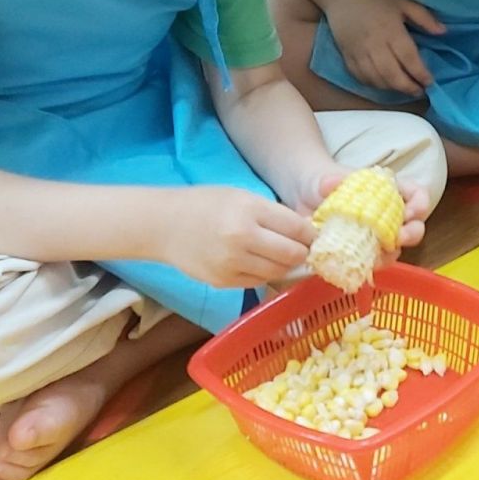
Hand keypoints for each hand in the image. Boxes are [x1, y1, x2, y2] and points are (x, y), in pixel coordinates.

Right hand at [161, 186, 315, 287]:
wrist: (163, 225)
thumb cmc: (207, 205)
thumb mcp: (243, 197)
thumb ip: (274, 214)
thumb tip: (307, 232)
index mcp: (249, 211)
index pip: (297, 228)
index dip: (311, 234)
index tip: (315, 235)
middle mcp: (242, 239)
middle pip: (292, 254)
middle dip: (303, 252)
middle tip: (303, 248)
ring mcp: (231, 264)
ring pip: (278, 271)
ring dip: (286, 265)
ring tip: (283, 255)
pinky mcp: (223, 282)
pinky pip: (259, 281)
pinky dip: (266, 273)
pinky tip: (261, 262)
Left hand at [296, 167, 431, 255]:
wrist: (302, 199)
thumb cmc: (320, 182)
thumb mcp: (323, 178)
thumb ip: (329, 180)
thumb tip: (329, 184)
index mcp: (389, 191)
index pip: (417, 195)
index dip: (420, 205)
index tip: (408, 212)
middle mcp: (388, 214)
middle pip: (414, 226)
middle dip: (411, 234)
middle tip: (398, 238)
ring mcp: (376, 236)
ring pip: (395, 249)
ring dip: (390, 254)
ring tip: (377, 257)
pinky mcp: (361, 253)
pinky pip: (373, 263)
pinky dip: (368, 267)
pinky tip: (358, 266)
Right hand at [323, 0, 444, 96]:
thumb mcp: (403, 1)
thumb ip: (423, 17)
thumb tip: (443, 32)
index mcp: (391, 30)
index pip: (408, 58)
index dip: (420, 73)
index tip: (430, 82)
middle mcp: (374, 44)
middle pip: (392, 74)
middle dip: (407, 87)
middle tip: (419, 90)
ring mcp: (358, 52)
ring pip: (375, 79)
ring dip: (391, 88)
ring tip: (404, 89)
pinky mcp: (346, 55)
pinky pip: (359, 77)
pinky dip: (373, 84)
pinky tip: (384, 84)